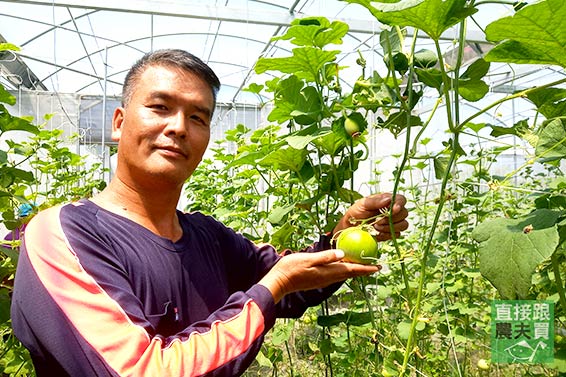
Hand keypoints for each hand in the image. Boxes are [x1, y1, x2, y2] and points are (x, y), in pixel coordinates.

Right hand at [259, 249, 379, 302]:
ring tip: (363, 263)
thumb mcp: (308, 259)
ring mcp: (323, 280)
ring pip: (344, 274)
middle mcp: (329, 278)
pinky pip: (336, 274)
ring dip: (355, 269)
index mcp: (328, 272)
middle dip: (363, 269)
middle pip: (351, 273)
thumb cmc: (291, 269)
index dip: (366, 268)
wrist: (279, 282)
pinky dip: (344, 269)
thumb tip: (343, 253)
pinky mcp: (318, 279)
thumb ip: (326, 257)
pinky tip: (343, 264)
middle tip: (375, 263)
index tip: (379, 266)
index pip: (352, 270)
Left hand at [334, 193, 408, 241]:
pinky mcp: (391, 233)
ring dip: (390, 227)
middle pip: (404, 213)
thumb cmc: (356, 213)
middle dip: (391, 218)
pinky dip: (387, 234)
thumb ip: (375, 201)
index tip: (394, 209)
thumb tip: (388, 199)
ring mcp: (394, 222)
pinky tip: (377, 233)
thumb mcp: (362, 204)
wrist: (350, 228)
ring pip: (403, 225)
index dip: (400, 204)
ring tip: (376, 227)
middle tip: (377, 221)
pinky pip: (397, 235)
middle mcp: (393, 211)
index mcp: (387, 200)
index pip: (401, 199)